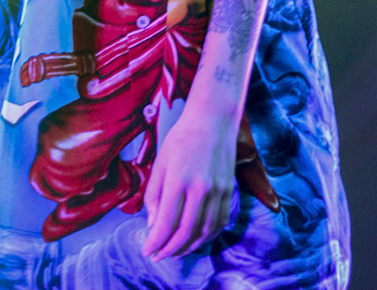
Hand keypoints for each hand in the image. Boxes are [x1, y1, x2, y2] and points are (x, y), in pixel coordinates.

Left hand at [142, 110, 236, 260]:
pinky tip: (195, 239)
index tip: (147, 251)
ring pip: (204, 232)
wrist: (213, 120)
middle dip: (169, 249)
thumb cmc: (182, 137)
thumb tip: (154, 225)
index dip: (155, 241)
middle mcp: (201, 188)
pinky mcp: (229, 192)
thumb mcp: (161, 161)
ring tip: (174, 251)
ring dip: (188, 247)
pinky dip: (207, 237)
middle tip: (158, 255)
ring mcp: (218, 191)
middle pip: (185, 232)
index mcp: (179, 179)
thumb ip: (154, 194)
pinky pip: (219, 223)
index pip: (166, 222)